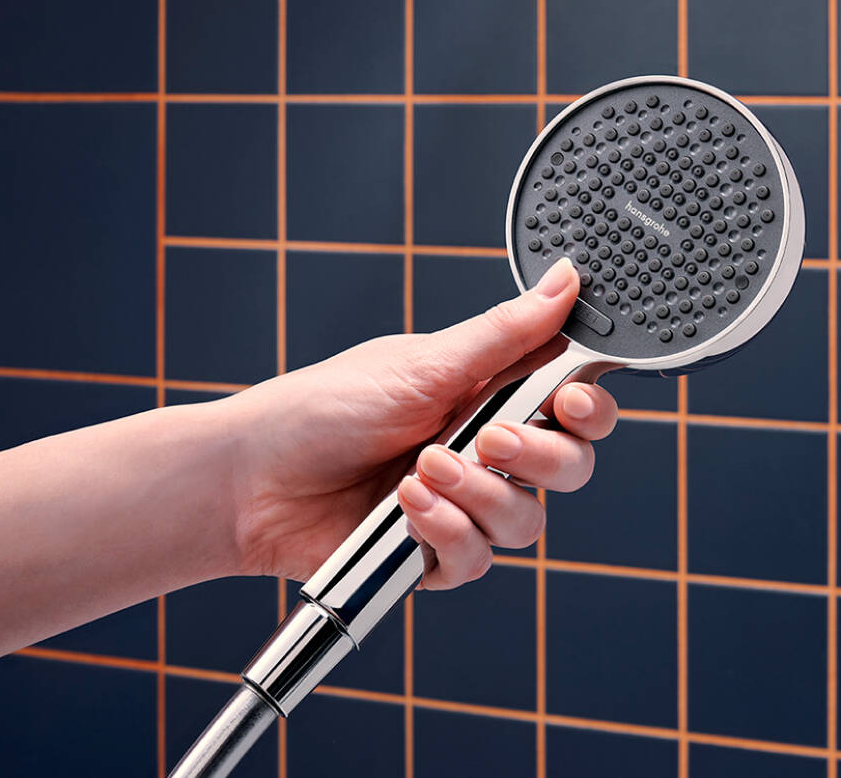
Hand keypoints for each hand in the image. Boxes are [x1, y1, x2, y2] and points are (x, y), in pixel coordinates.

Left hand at [221, 259, 615, 587]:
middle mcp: (487, 453)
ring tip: (420, 469)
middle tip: (488, 436)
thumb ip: (506, 332)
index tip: (572, 403)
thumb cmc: (322, 409)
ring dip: (478, 494)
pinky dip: (445, 531)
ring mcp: (465, 506)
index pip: (575, 406)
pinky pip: (478, 560)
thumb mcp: (423, 363)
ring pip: (527, 521)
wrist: (251, 480)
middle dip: (538, 455)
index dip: (590, 409)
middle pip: (569, 468)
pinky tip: (405, 508)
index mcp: (492, 395)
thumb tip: (567, 280)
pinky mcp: (436, 555)